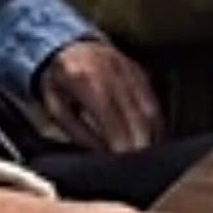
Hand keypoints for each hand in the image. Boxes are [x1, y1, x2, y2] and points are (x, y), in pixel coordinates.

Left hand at [39, 39, 162, 153]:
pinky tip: (153, 139)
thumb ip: (78, 131)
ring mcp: (128, 68)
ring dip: (152, 135)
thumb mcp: (56, 106)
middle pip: (136, 113)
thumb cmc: (59, 80)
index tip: (123, 163)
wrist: (67, 45)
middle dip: (140, 144)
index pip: (111, 116)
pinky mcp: (139, 71)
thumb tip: (101, 155)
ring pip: (150, 107)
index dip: (120, 143)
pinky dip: (156, 123)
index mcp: (84, 78)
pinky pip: (154, 100)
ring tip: (148, 158)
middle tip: (138, 168)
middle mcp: (111, 70)